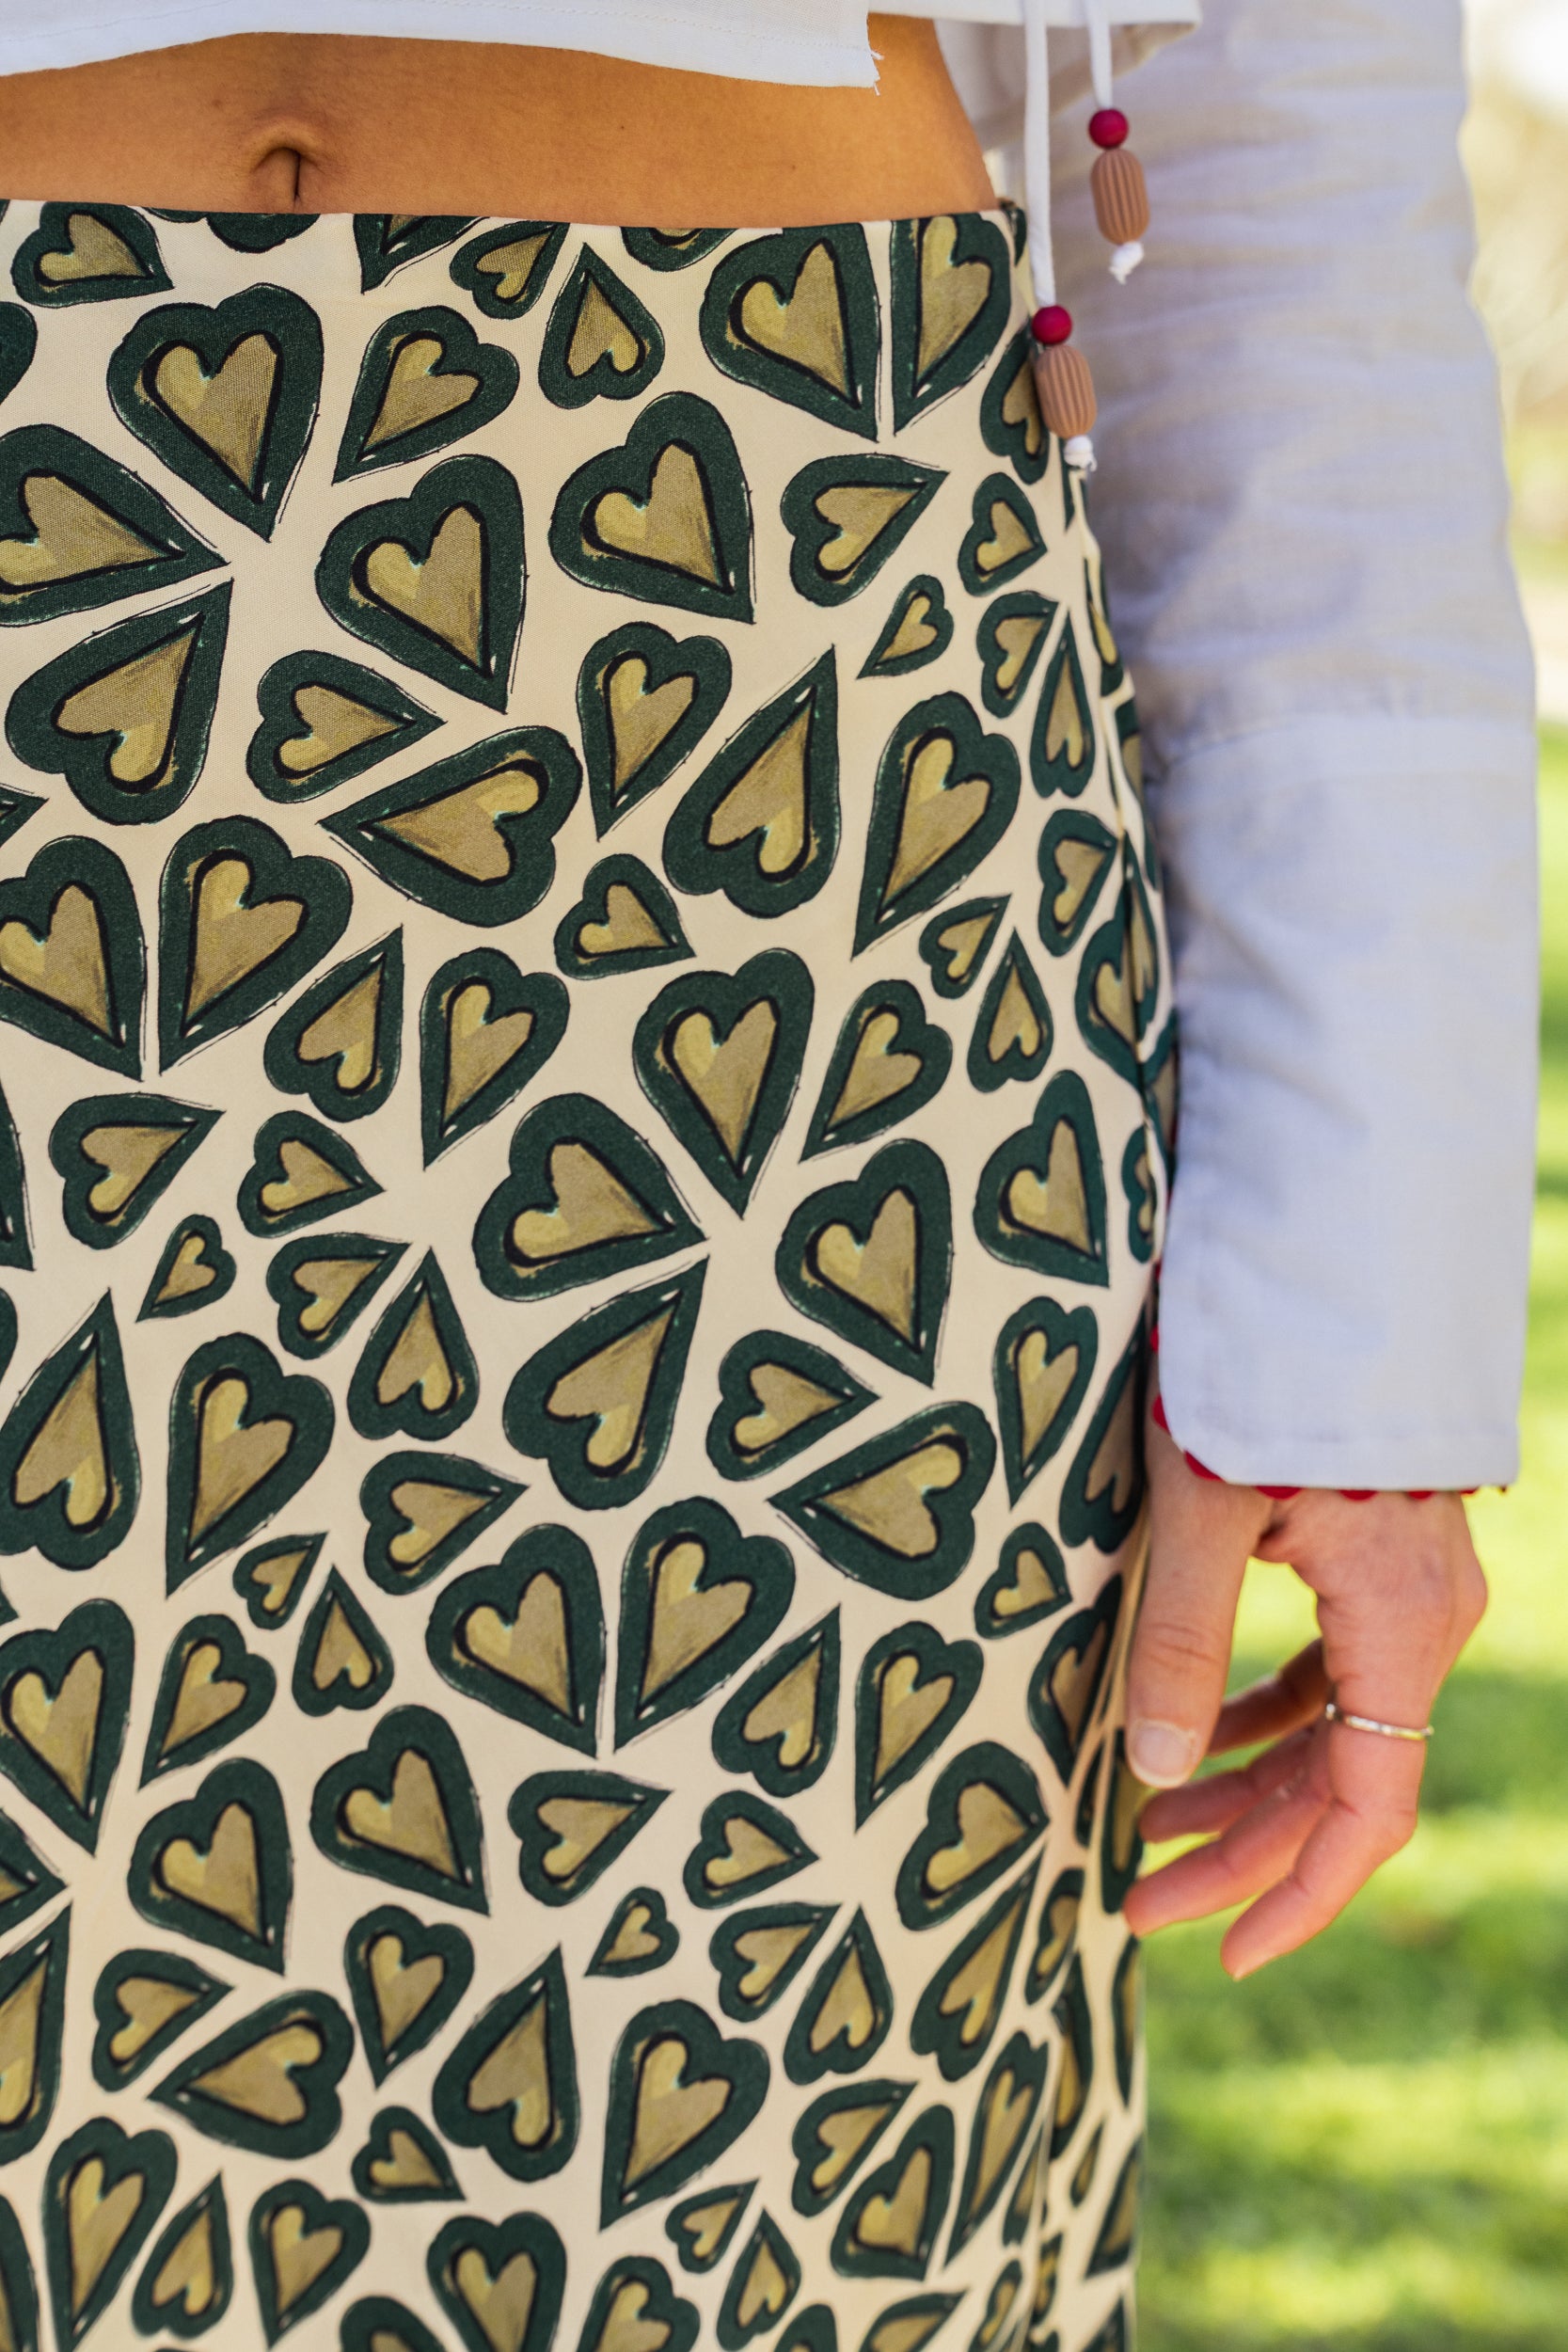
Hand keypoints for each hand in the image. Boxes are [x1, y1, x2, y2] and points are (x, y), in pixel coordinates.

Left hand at [1120, 1407, 1487, 1975]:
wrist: (1320, 1263)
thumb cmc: (1256, 1373)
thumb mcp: (1200, 1508)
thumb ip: (1183, 1643)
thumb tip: (1159, 1776)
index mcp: (1396, 1620)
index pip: (1366, 1809)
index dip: (1295, 1894)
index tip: (1218, 1950)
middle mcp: (1422, 1617)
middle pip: (1343, 1780)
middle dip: (1242, 1850)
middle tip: (1135, 1895)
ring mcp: (1407, 1587)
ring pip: (1338, 1727)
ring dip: (1249, 1783)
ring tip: (1146, 1825)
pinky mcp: (1377, 1555)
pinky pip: (1335, 1668)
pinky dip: (1269, 1713)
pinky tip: (1203, 1733)